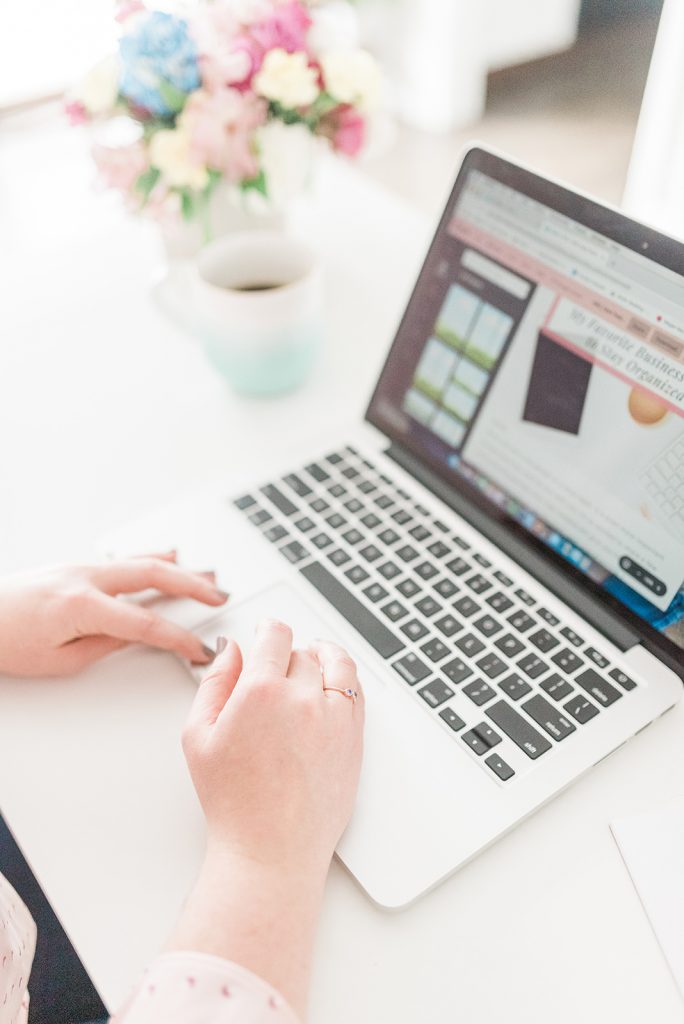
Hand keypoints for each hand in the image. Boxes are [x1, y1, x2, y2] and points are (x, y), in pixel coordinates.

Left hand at [0, 552, 228, 676]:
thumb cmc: (3, 640)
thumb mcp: (57, 660)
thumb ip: (102, 646)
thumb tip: (133, 637)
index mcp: (82, 605)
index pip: (145, 623)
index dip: (178, 638)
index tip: (199, 649)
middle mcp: (85, 578)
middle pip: (154, 576)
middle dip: (193, 586)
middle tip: (220, 596)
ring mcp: (80, 568)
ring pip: (142, 562)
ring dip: (179, 568)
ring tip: (209, 575)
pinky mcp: (75, 568)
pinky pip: (125, 560)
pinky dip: (152, 557)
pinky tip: (170, 555)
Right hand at [172, 621, 363, 1017]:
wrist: (271, 850)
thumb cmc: (232, 802)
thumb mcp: (198, 736)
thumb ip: (214, 683)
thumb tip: (231, 650)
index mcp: (260, 691)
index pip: (275, 635)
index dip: (268, 628)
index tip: (265, 631)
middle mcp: (303, 698)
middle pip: (301, 651)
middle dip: (287, 653)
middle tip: (275, 665)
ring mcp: (335, 717)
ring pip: (335, 664)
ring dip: (322, 655)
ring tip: (313, 656)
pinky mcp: (355, 737)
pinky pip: (357, 689)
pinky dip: (346, 677)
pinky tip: (334, 680)